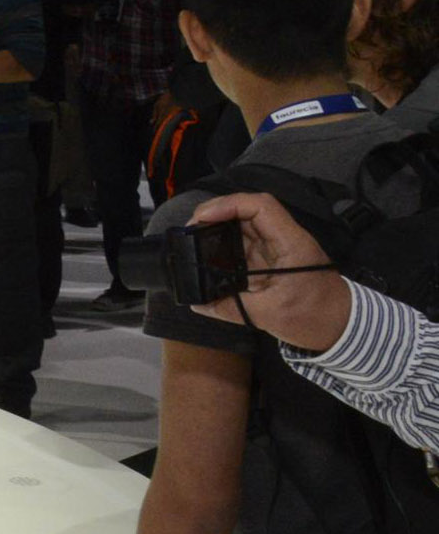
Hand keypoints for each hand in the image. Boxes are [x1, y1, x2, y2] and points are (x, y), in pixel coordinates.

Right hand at [188, 191, 355, 350]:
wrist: (344, 328)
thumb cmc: (317, 318)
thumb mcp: (271, 315)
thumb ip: (232, 308)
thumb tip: (198, 303)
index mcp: (291, 244)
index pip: (260, 207)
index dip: (228, 205)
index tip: (202, 219)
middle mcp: (283, 239)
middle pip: (247, 211)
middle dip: (215, 215)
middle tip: (190, 231)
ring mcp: (277, 249)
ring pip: (242, 227)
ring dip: (217, 230)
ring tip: (193, 242)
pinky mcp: (271, 261)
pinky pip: (243, 245)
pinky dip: (223, 247)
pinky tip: (208, 257)